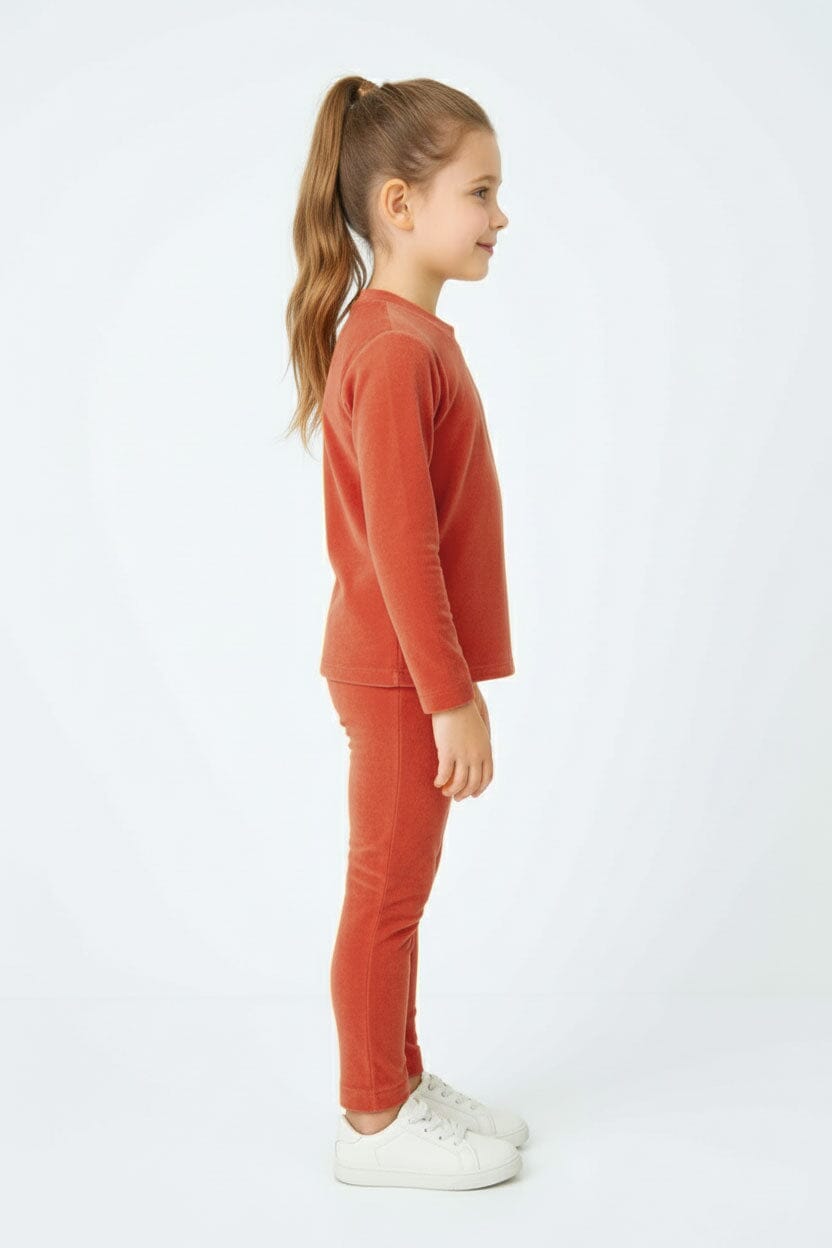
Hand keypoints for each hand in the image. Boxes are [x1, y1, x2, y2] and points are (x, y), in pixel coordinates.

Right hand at [431, 684, 492, 799]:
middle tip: (456, 797)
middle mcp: (477, 755)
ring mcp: (463, 754)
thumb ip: (478, 743)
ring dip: (452, 791)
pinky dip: (440, 781)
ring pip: (459, 782)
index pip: (487, 776)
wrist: (454, 699)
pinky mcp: (448, 752)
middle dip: (465, 793)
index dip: (480, 788)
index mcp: (486, 749)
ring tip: (444, 791)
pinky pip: (445, 774)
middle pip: (473, 783)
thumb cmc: (463, 711)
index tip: (472, 794)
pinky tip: (436, 782)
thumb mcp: (478, 729)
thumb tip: (474, 755)